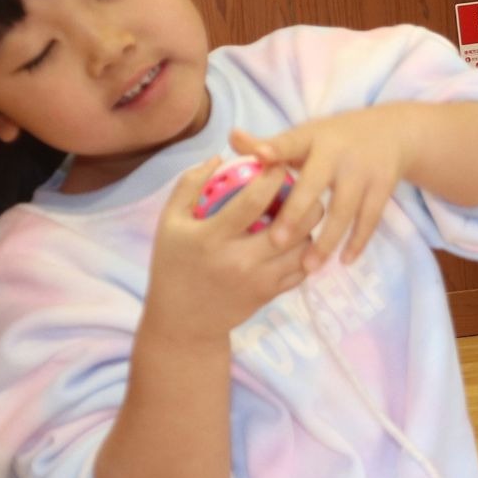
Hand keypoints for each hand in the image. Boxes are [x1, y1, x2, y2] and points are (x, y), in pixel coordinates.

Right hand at [146, 159, 312, 339]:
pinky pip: (302, 268)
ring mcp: (258, 280)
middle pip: (290, 224)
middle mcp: (239, 260)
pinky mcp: (270, 294)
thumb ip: (190, 185)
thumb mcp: (169, 222)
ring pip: (303, 247)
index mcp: (211, 238)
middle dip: (304, 199)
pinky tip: (296, 239)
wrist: (183, 321)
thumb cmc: (173, 264)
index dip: (271, 177)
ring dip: (308, 226)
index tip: (279, 163)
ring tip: (300, 212)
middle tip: (302, 186)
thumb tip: (219, 157)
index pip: (252, 201)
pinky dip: (305, 251)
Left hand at [233, 108, 412, 270]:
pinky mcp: (382, 188)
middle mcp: (339, 154)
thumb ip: (271, 144)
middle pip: (315, 185)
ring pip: (344, 210)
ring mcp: (363, 172)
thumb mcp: (306, 136)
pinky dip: (357, 242)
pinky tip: (343, 261)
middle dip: (296, 213)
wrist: (391, 133)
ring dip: (327, 240)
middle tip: (276, 242)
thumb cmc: (334, 139)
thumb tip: (232, 138)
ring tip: (308, 267)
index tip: (261, 156)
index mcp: (313, 139)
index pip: (291, 143)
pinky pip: (369, 220)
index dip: (276, 150)